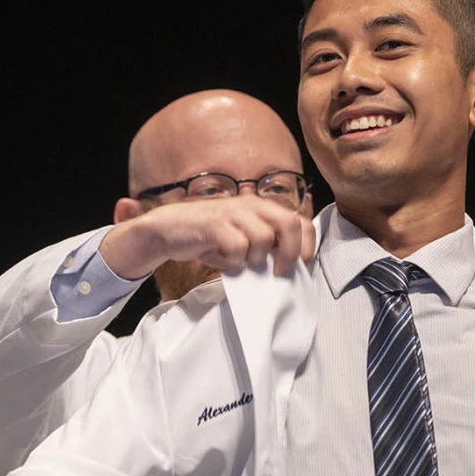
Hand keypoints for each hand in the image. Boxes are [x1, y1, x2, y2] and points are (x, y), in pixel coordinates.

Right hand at [99, 196, 315, 279]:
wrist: (168, 230)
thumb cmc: (209, 237)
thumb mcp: (242, 237)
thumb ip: (264, 244)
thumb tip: (290, 265)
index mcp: (262, 208)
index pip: (299, 221)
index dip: (306, 245)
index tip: (301, 265)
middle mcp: (251, 205)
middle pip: (288, 224)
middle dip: (289, 252)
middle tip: (278, 271)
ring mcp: (232, 212)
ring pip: (262, 239)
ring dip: (253, 258)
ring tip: (236, 260)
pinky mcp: (214, 224)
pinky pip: (236, 247)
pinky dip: (231, 261)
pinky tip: (219, 258)